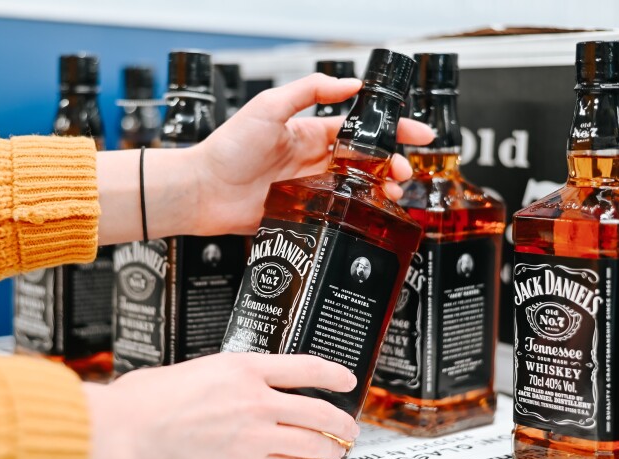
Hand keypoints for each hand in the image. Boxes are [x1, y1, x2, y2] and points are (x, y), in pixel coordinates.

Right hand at [83, 353, 359, 458]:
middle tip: (349, 427)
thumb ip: (222, 379)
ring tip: (335, 452)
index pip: (305, 367)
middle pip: (318, 410)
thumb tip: (229, 387)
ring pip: (312, 443)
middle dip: (341, 422)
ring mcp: (256, 436)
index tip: (345, 378)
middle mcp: (257, 401)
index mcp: (242, 368)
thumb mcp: (193, 371)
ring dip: (330, 449)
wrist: (129, 434)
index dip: (332, 373)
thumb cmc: (145, 403)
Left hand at [190, 73, 434, 234]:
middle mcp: (312, 161)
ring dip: (379, 190)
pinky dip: (356, 214)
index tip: (414, 133)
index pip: (358, 130)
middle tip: (405, 171)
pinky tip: (369, 213)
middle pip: (364, 163)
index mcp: (309, 134)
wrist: (204, 190)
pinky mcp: (302, 215)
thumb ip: (309, 91)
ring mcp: (310, 189)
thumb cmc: (228, 148)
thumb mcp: (269, 106)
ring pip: (356, 190)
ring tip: (393, 193)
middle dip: (392, 165)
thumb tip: (349, 83)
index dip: (389, 131)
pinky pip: (336, 214)